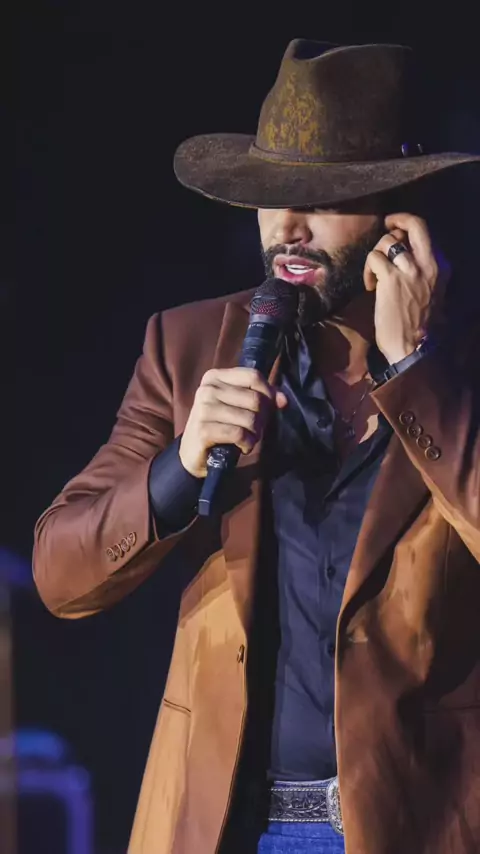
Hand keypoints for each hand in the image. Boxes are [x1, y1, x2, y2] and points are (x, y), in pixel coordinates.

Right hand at [179, 367, 287, 477]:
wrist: (193, 453)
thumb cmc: (220, 425)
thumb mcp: (239, 406)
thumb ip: (262, 398)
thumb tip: (283, 400)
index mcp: (214, 377)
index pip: (253, 376)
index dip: (268, 393)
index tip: (269, 409)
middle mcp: (207, 390)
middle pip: (255, 399)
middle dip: (262, 419)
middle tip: (254, 429)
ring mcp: (203, 410)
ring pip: (250, 418)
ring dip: (255, 434)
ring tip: (247, 439)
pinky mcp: (203, 430)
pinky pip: (239, 434)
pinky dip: (247, 443)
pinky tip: (242, 447)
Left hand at [364, 213, 450, 363]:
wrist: (413, 347)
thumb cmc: (418, 323)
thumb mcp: (432, 291)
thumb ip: (423, 270)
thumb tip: (404, 251)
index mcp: (441, 267)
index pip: (426, 233)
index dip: (408, 227)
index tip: (397, 229)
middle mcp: (429, 264)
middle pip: (416, 224)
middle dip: (398, 218)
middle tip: (386, 223)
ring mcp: (410, 270)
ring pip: (388, 240)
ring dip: (376, 253)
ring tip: (374, 273)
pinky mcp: (391, 279)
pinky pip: (374, 258)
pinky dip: (367, 269)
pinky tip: (370, 286)